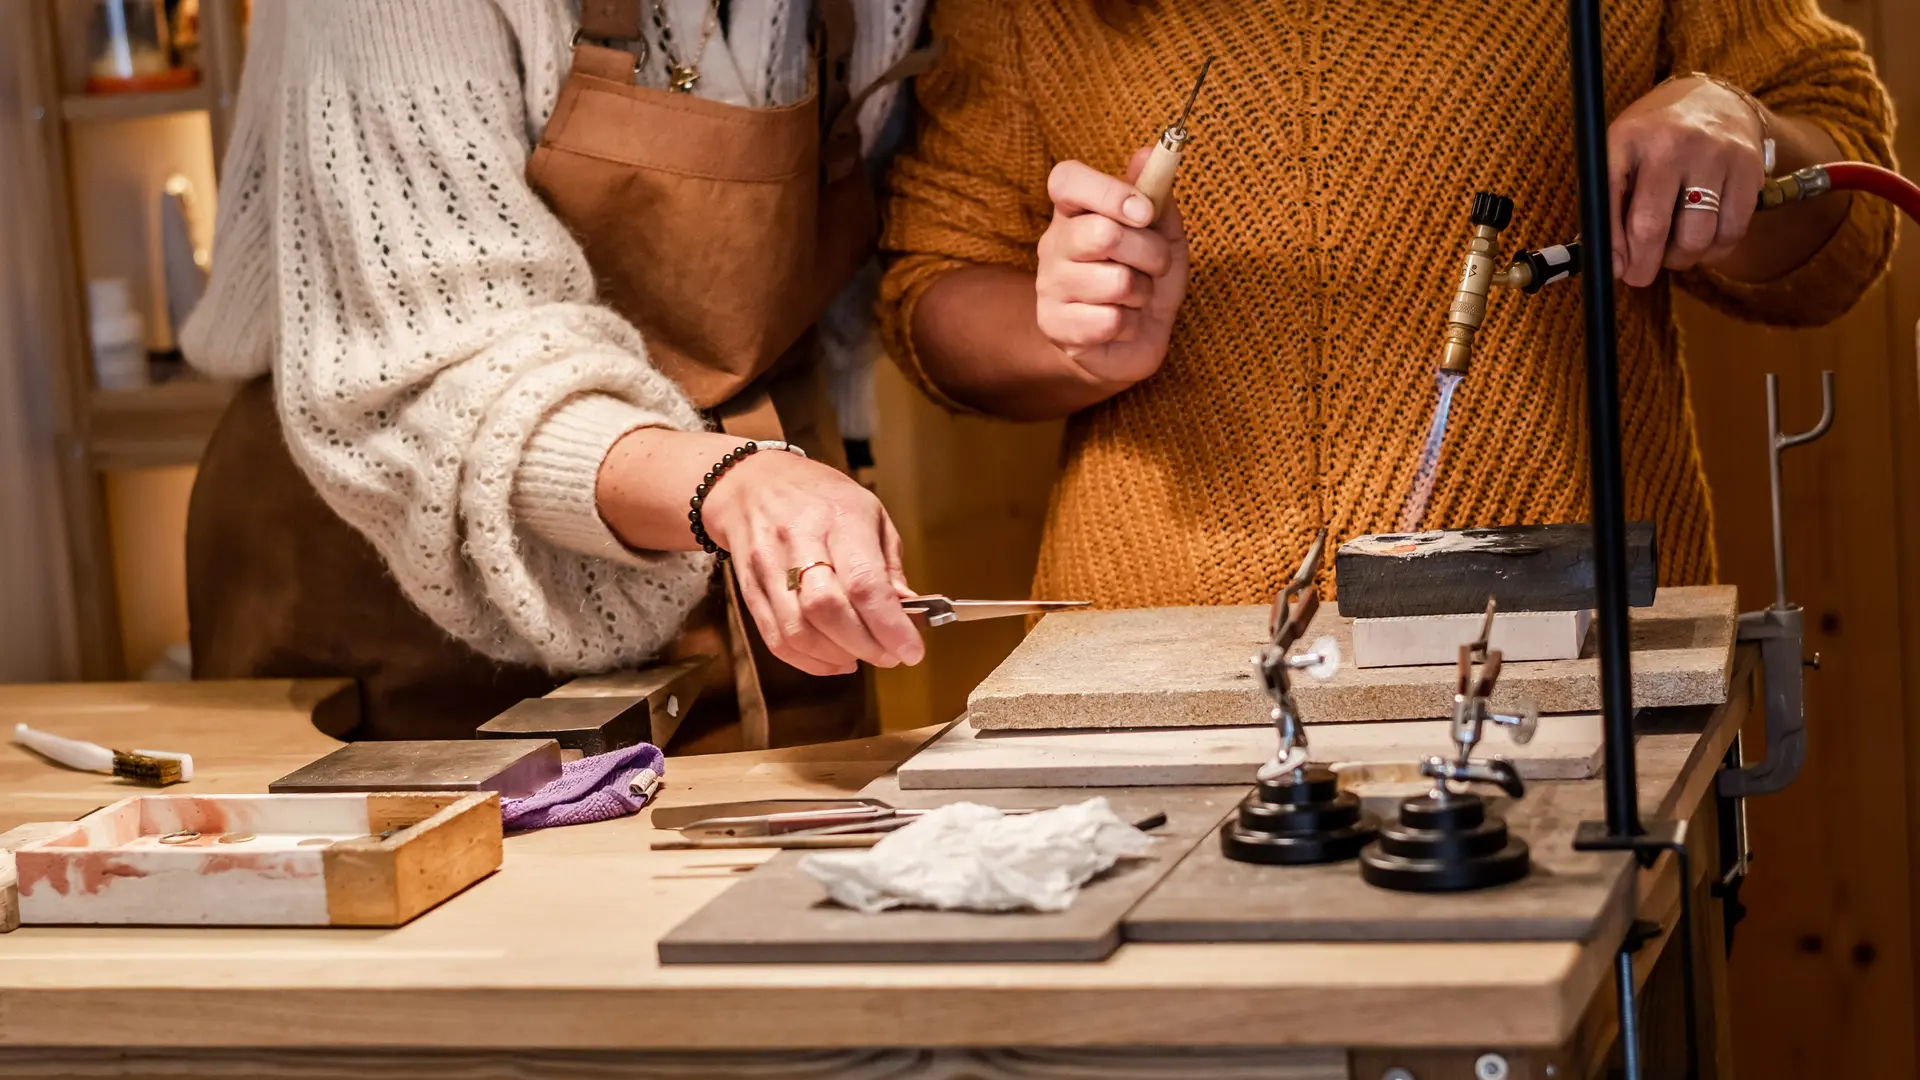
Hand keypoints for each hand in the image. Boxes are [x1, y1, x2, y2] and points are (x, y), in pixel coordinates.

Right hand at [698, 449, 924, 676]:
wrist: (752, 483)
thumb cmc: (820, 498)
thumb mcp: (870, 514)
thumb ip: (888, 566)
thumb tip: (908, 614)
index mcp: (839, 519)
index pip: (863, 582)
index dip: (889, 625)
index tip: (911, 649)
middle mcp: (798, 542)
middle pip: (827, 610)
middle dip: (865, 645)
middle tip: (890, 655)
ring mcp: (768, 568)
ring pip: (798, 631)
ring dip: (837, 656)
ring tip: (862, 655)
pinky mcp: (749, 591)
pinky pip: (777, 640)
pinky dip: (810, 661)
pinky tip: (834, 658)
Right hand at [1035, 149, 1190, 385]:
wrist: (1131, 340)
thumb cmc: (1146, 277)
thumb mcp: (1162, 233)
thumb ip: (1157, 195)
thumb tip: (1150, 152)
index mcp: (1075, 211)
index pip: (1066, 180)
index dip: (1108, 192)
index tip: (1145, 212)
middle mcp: (1053, 244)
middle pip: (1103, 234)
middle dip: (1150, 254)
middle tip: (1155, 266)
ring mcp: (1049, 286)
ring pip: (1116, 282)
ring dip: (1142, 294)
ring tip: (1135, 298)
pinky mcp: (1053, 326)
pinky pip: (1109, 321)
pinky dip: (1130, 325)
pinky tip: (1121, 324)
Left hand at [1608, 76, 1769, 286]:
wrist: (1712, 100)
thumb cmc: (1653, 141)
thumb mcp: (1620, 155)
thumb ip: (1609, 204)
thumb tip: (1613, 265)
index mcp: (1626, 140)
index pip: (1610, 202)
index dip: (1611, 246)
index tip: (1616, 269)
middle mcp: (1671, 144)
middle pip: (1652, 226)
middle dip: (1643, 265)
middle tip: (1640, 275)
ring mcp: (1714, 154)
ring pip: (1695, 238)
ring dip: (1681, 259)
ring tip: (1674, 251)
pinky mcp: (1748, 167)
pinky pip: (1731, 233)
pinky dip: (1714, 251)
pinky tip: (1703, 242)